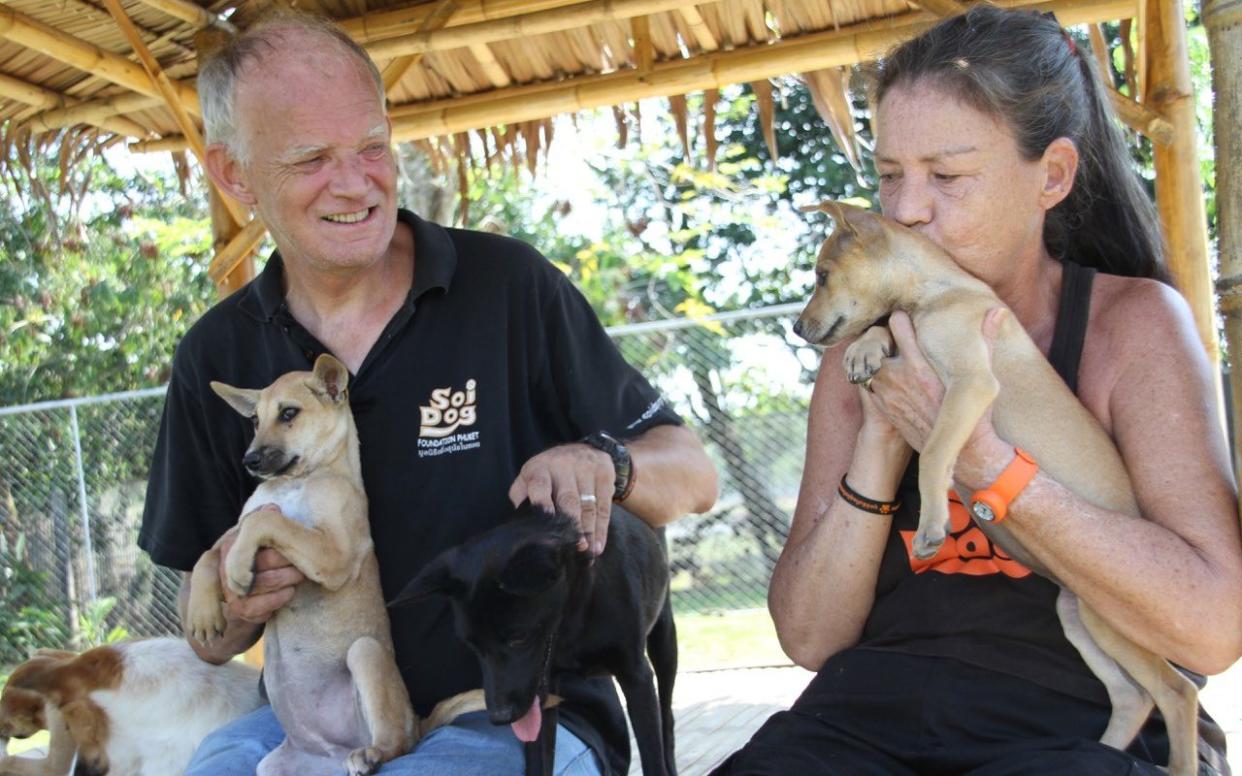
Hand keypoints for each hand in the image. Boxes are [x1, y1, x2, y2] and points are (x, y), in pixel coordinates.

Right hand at [218, 505, 304, 623]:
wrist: (245, 583)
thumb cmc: (258, 552)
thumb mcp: (259, 532)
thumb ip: (264, 519)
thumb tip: (273, 508)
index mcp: (230, 547)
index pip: (253, 549)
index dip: (278, 550)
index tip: (296, 547)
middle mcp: (225, 570)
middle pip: (257, 571)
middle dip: (285, 568)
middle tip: (305, 565)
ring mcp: (230, 592)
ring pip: (256, 591)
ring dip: (283, 585)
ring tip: (300, 577)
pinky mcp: (238, 609)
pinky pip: (255, 610)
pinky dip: (275, 602)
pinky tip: (289, 593)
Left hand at [508, 444, 614, 555]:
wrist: (584, 449)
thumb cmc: (550, 472)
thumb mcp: (531, 476)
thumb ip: (521, 496)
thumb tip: (519, 522)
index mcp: (540, 468)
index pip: (540, 485)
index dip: (543, 502)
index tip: (548, 519)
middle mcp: (564, 466)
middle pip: (569, 499)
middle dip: (572, 525)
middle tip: (575, 546)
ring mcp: (586, 469)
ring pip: (589, 505)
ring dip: (589, 531)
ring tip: (588, 552)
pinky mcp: (604, 475)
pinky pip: (604, 506)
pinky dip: (601, 528)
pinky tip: (598, 545)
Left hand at [867, 309, 1006, 467]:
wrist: (957, 452)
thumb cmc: (973, 413)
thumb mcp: (980, 375)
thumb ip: (985, 340)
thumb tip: (998, 311)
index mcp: (920, 365)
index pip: (897, 324)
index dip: (900, 319)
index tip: (906, 320)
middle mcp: (898, 376)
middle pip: (876, 340)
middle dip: (883, 337)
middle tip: (892, 338)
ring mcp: (886, 391)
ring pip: (869, 361)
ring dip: (877, 357)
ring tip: (890, 357)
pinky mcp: (880, 405)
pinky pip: (868, 380)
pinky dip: (875, 375)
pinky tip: (889, 377)